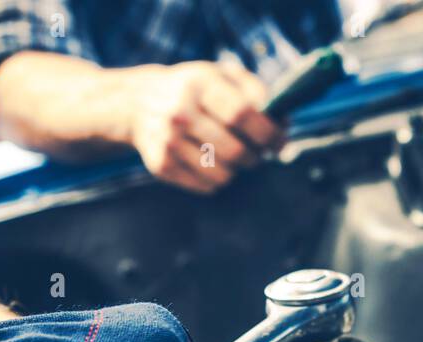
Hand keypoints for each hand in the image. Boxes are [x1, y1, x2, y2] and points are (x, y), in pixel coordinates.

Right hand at [128, 61, 284, 193]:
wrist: (139, 103)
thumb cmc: (193, 89)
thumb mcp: (220, 75)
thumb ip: (255, 91)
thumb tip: (283, 122)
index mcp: (200, 84)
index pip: (242, 114)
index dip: (268, 133)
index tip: (280, 142)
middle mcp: (180, 112)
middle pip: (234, 150)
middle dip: (255, 157)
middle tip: (257, 153)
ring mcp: (168, 141)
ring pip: (221, 174)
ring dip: (236, 170)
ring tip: (231, 156)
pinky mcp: (160, 165)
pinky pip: (205, 186)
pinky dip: (216, 179)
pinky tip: (210, 163)